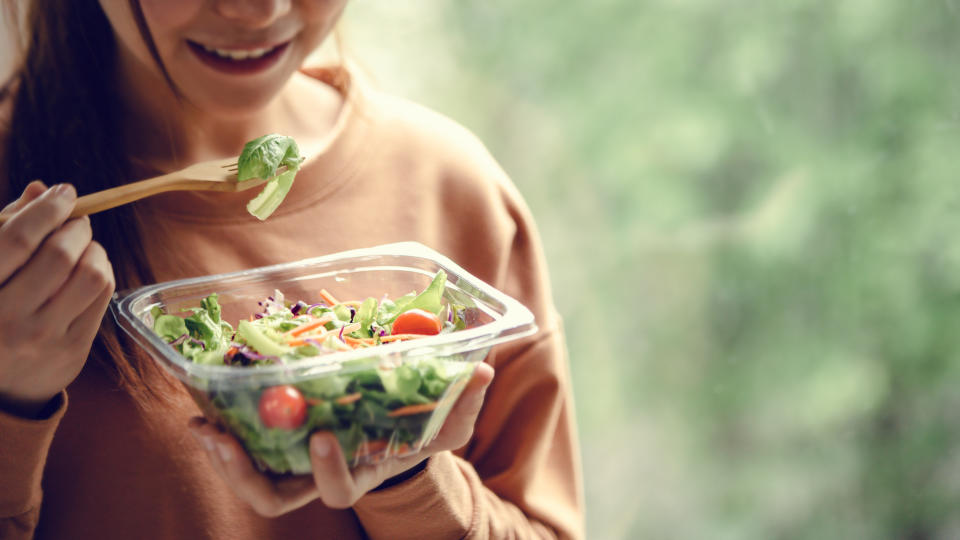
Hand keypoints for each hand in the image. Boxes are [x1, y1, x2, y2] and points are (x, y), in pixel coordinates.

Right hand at [0, 181, 115, 417]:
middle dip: (76, 227)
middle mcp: (7, 317)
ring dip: (95, 250)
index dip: (46, 209)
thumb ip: (8, 228)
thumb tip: (41, 189)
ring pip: (91, 276)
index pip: (17, 238)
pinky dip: (103, 272)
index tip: (64, 192)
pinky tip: (90, 270)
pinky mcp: (73, 350)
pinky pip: (103, 297)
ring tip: (83, 247)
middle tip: (76, 221)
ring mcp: (43, 337)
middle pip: (59, 255)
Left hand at [188, 362, 494, 515]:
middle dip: (245, 474)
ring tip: (203, 425)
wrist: (396, 429)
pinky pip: (246, 444)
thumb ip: (464, 402)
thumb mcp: (448, 420)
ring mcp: (296, 462)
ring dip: (222, 456)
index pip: (338, 491)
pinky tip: (206, 404)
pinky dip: (223, 427)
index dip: (327, 470)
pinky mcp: (280, 441)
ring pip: (252, 479)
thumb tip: (482, 371)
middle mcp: (321, 476)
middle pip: (275, 497)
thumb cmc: (422, 429)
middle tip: (223, 438)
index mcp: (361, 473)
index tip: (322, 435)